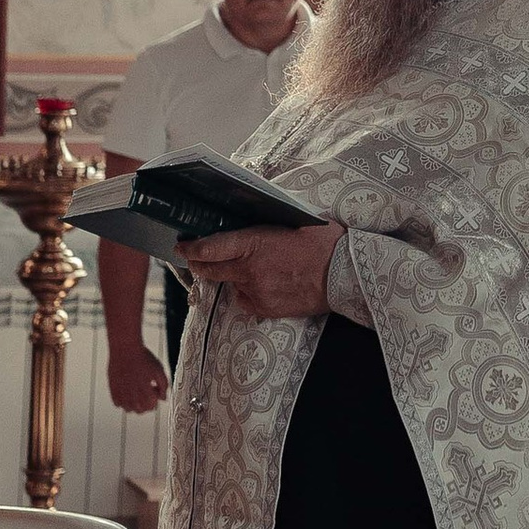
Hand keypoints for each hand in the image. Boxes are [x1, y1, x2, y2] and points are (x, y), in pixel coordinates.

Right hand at [107, 337, 169, 415]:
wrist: (125, 348)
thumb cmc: (144, 358)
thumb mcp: (159, 370)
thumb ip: (164, 386)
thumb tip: (163, 399)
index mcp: (146, 392)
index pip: (151, 407)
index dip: (154, 400)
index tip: (153, 391)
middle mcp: (133, 395)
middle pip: (140, 411)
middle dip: (145, 404)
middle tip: (146, 393)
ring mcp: (121, 394)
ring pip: (128, 409)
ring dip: (134, 404)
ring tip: (136, 393)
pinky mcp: (113, 389)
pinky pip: (117, 404)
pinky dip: (122, 402)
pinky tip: (127, 392)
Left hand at [179, 219, 342, 322]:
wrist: (345, 273)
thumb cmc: (325, 241)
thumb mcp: (293, 220)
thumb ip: (265, 225)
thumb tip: (247, 223)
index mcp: (254, 242)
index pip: (210, 248)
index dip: (191, 248)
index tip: (183, 247)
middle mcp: (250, 269)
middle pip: (210, 270)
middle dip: (200, 264)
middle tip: (197, 259)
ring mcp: (257, 291)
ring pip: (231, 286)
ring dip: (233, 278)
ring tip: (254, 270)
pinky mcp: (267, 308)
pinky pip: (246, 301)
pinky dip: (249, 293)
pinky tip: (266, 285)